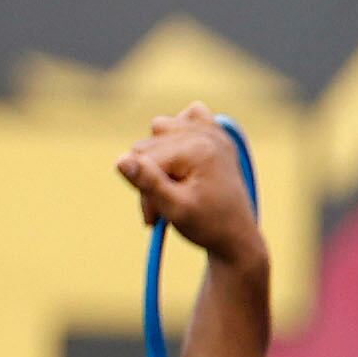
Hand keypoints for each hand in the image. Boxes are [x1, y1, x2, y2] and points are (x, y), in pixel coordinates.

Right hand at [116, 101, 266, 270]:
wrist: (237, 237)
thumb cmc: (208, 226)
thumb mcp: (174, 209)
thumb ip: (148, 183)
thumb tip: (120, 160)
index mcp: (197, 149)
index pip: (141, 158)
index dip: (142, 190)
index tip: (155, 217)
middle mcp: (205, 133)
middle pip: (146, 145)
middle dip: (149, 178)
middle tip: (166, 206)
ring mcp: (212, 132)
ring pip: (156, 133)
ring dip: (158, 160)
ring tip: (175, 185)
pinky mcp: (213, 135)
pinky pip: (182, 119)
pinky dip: (175, 136)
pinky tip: (184, 157)